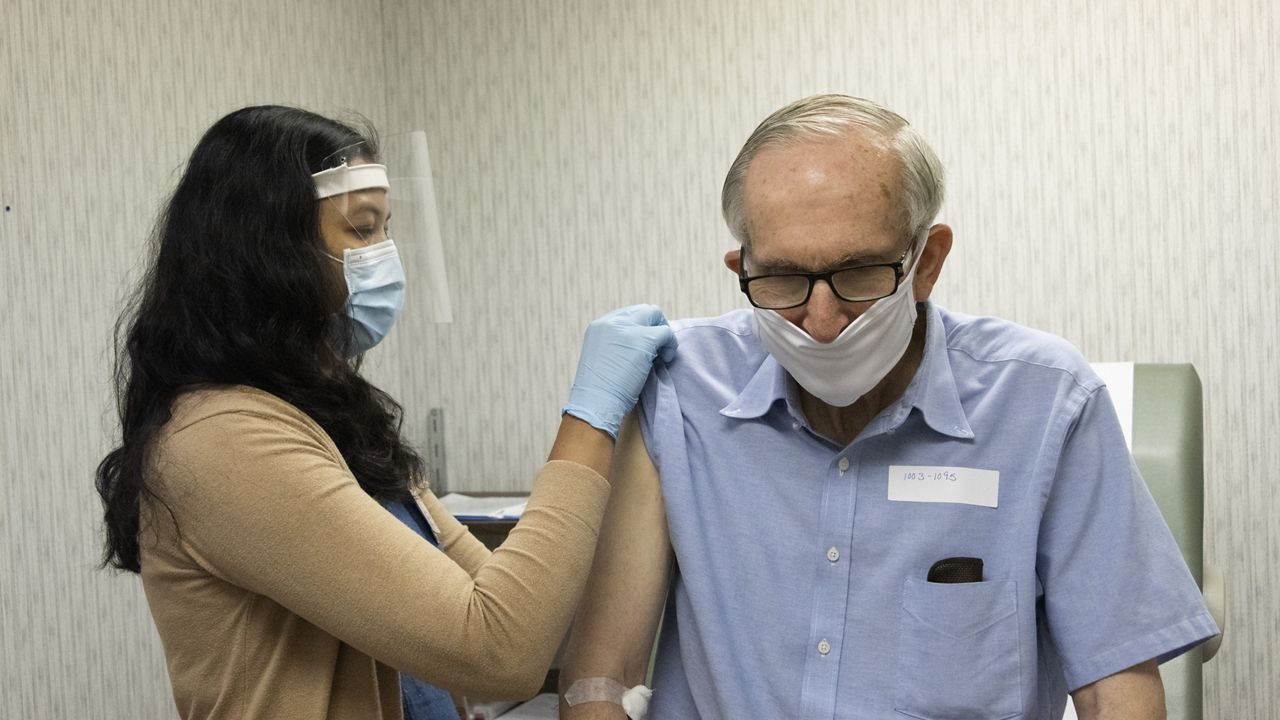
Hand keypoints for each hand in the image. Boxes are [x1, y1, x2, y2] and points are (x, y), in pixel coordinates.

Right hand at [563, 305, 677, 437]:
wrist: (596, 403)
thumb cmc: (600, 391)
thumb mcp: (603, 358)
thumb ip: (618, 345)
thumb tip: (642, 343)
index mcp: (599, 326)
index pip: (628, 314)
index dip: (641, 328)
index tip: (646, 345)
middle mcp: (611, 322)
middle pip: (643, 310)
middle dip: (655, 327)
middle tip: (658, 348)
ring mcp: (627, 329)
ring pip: (655, 315)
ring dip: (663, 335)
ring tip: (661, 356)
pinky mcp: (643, 339)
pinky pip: (666, 333)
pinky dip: (671, 345)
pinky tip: (666, 360)